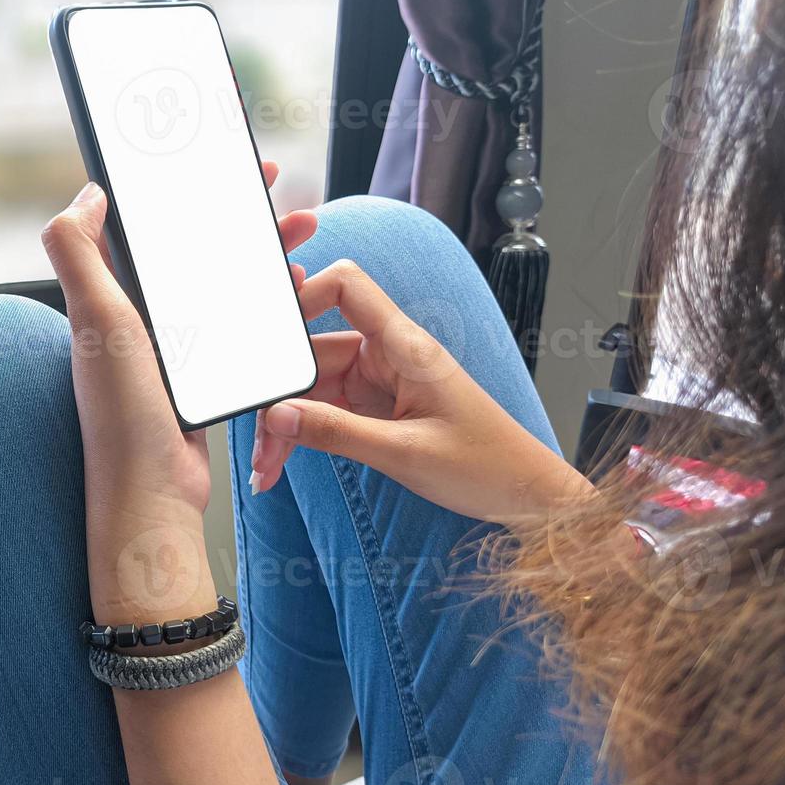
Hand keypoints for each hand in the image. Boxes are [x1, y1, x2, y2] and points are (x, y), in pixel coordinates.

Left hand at [42, 163, 317, 623]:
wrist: (154, 493)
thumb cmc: (123, 414)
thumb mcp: (97, 322)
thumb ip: (78, 252)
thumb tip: (86, 193)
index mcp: (112, 295)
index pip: (147, 223)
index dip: (181, 187)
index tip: (219, 161)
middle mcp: (139, 316)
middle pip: (194, 247)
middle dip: (237, 215)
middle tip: (280, 191)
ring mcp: (173, 345)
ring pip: (223, 281)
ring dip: (260, 254)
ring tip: (303, 234)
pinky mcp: (202, 372)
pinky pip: (239, 323)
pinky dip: (268, 301)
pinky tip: (297, 293)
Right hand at [250, 260, 592, 524]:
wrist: (524, 496)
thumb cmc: (485, 465)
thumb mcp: (404, 453)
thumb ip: (336, 432)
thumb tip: (276, 415)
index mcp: (405, 345)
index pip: (346, 287)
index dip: (303, 297)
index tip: (268, 336)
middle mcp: (387, 355)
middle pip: (313, 351)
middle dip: (279, 394)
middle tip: (260, 441)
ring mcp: (378, 382)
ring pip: (311, 388)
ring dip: (284, 424)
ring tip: (266, 468)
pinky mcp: (374, 409)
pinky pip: (323, 412)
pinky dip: (300, 436)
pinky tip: (280, 464)